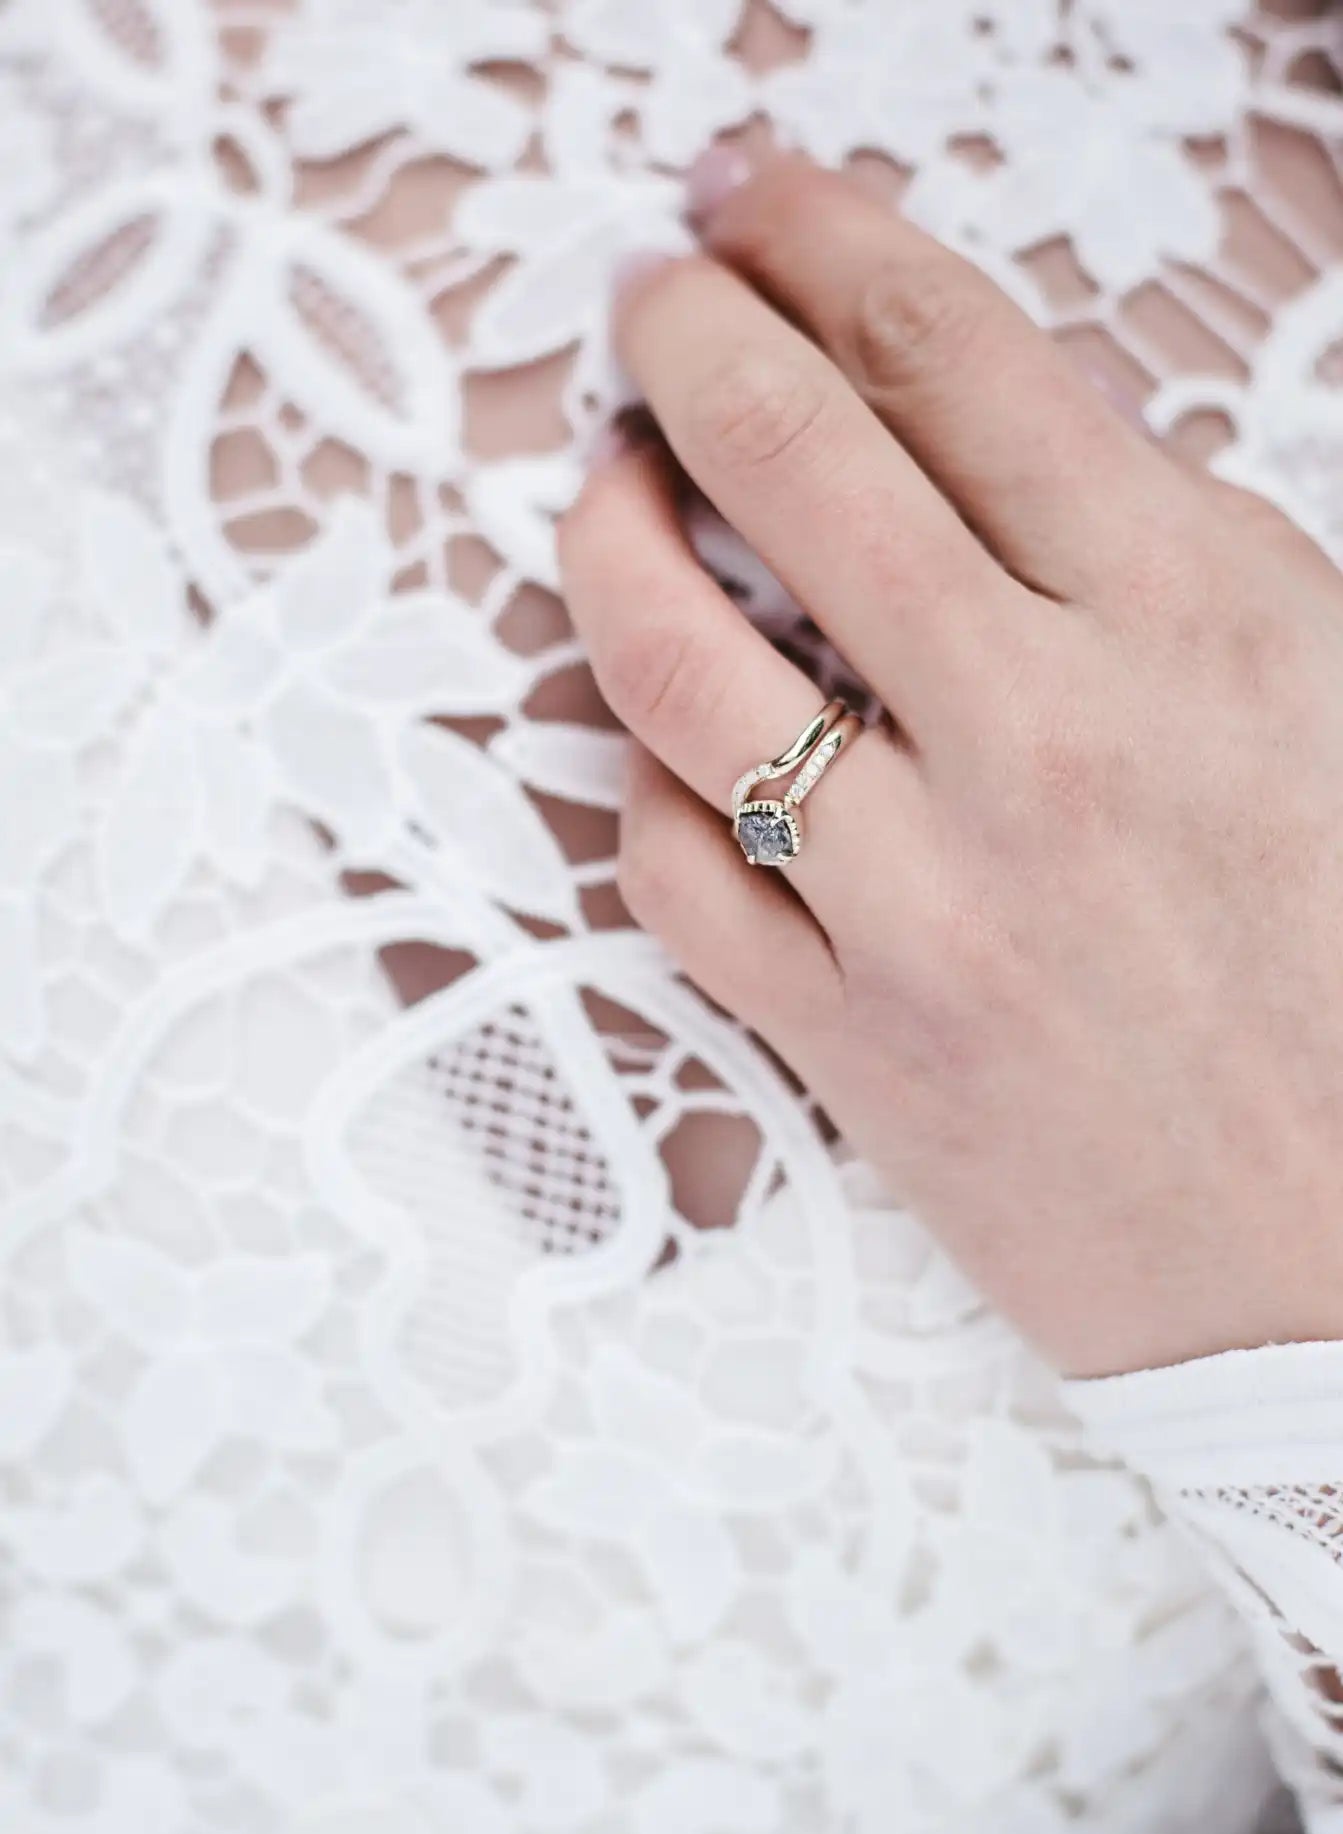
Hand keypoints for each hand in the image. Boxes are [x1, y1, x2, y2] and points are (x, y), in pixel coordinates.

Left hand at [559, 149, 1342, 1379]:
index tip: (754, 198)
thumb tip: (980, 448)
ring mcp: (933, 903)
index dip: (824, 244)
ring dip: (608, 542)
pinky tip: (658, 749)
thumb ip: (1160, 563)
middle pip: (796, 464)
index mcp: (1199, 622)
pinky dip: (637, 785)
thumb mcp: (1325, 702)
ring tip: (602, 492)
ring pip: (679, 668)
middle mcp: (1051, 740)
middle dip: (689, 338)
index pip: (959, 361)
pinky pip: (673, 874)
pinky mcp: (857, 1045)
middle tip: (647, 296)